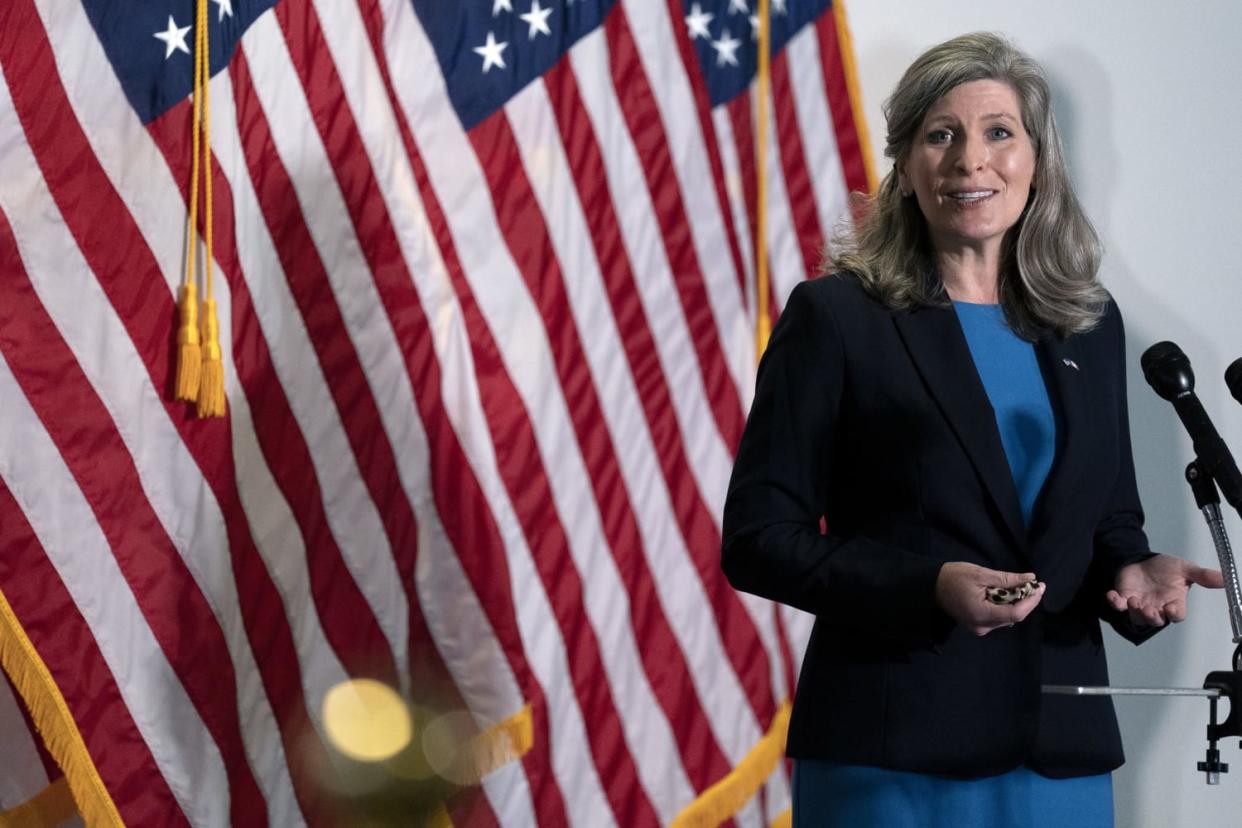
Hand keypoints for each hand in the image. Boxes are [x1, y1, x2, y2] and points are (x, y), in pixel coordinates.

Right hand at [935, 562, 1045, 636]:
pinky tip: (1008, 594)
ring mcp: (979, 628)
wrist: (931, 586)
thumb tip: (1031, 579)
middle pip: (1013, 617)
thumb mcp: (981, 574)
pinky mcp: (978, 626)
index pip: (1015, 614)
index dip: (1031, 601)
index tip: (1040, 587)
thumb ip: (1006, 579)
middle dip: (1026, 601)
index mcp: (981, 614)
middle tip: (1033, 584)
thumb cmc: (953, 577)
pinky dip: (1006, 606)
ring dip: (1017, 603)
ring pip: (1007, 618)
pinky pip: (999, 618)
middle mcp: (982, 626)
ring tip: (1021, 587)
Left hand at [1107, 553, 1223, 626]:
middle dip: (1152, 617)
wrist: (1145, 561)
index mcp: (1174, 602)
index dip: (1174, 614)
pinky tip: (1112, 595)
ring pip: (1136, 617)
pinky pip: (1118, 606)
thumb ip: (1201, 575)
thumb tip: (1223, 578)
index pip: (1176, 616)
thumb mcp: (1184, 568)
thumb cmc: (1166, 568)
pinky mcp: (1123, 597)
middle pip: (1155, 621)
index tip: (1171, 608)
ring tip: (1133, 600)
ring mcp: (1139, 604)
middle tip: (1149, 608)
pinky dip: (1114, 602)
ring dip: (1134, 611)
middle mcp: (1157, 607)